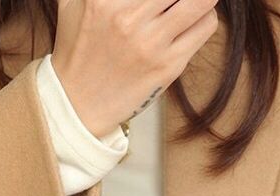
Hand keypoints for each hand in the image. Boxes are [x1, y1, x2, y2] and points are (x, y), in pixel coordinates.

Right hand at [51, 0, 218, 137]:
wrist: (80, 102)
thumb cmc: (78, 47)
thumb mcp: (75, 2)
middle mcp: (128, 18)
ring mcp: (152, 43)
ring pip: (200, 0)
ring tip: (191, 2)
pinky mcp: (170, 65)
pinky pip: (205, 26)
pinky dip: (205, 15)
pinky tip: (194, 17)